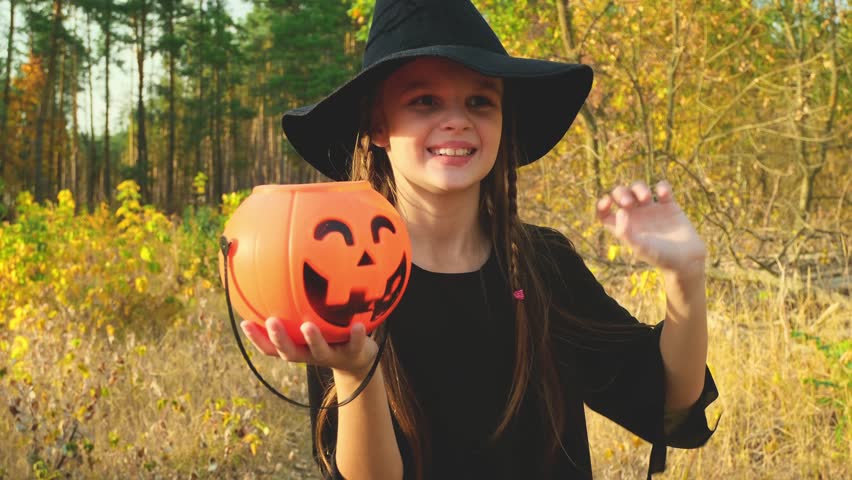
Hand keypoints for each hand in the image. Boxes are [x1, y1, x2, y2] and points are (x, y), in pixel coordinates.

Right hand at [241, 318, 378, 377]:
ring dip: (313, 339)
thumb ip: (295, 305)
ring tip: (308, 326)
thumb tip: (276, 271)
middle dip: (279, 338)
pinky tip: (358, 325)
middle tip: (271, 321)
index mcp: (296, 347)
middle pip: (290, 352)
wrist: (358, 360)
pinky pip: (355, 345)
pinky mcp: (353, 354)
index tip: (244, 323)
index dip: (257, 338)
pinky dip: (356, 336)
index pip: (271, 347)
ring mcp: (331, 355)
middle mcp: (310, 354)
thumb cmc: (328, 335)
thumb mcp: (310, 320)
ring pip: (319, 351)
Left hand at [595, 180, 705, 276]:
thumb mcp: (640, 247)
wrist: (687, 259)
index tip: (608, 202)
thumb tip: (619, 211)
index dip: (602, 205)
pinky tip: (663, 195)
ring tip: (645, 198)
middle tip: (628, 202)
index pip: (605, 213)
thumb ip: (626, 232)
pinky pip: (662, 188)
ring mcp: (652, 210)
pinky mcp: (669, 205)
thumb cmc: (661, 257)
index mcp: (624, 227)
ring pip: (638, 188)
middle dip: (621, 193)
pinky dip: (662, 186)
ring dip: (639, 188)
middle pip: (620, 195)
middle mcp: (636, 216)